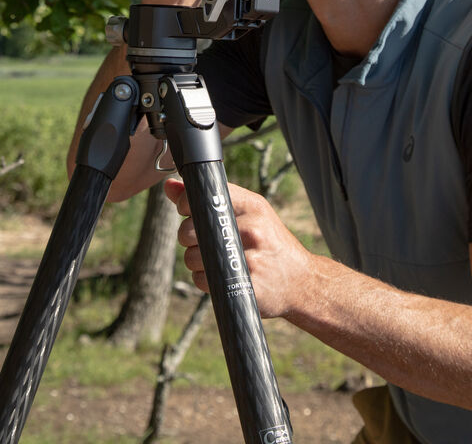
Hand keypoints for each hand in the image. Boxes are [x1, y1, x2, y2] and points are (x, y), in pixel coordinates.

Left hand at [164, 176, 314, 318]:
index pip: (202, 197)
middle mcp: (251, 229)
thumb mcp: (248, 214)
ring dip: (195, 262)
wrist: (302, 281)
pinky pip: (202, 281)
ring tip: (216, 261)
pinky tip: (222, 277)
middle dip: (188, 238)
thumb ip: (209, 199)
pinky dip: (204, 281)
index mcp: (252, 205)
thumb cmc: (270, 243)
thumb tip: (170, 185)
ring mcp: (249, 258)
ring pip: (192, 257)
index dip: (187, 206)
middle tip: (204, 242)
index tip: (189, 212)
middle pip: (190, 230)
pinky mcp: (245, 286)